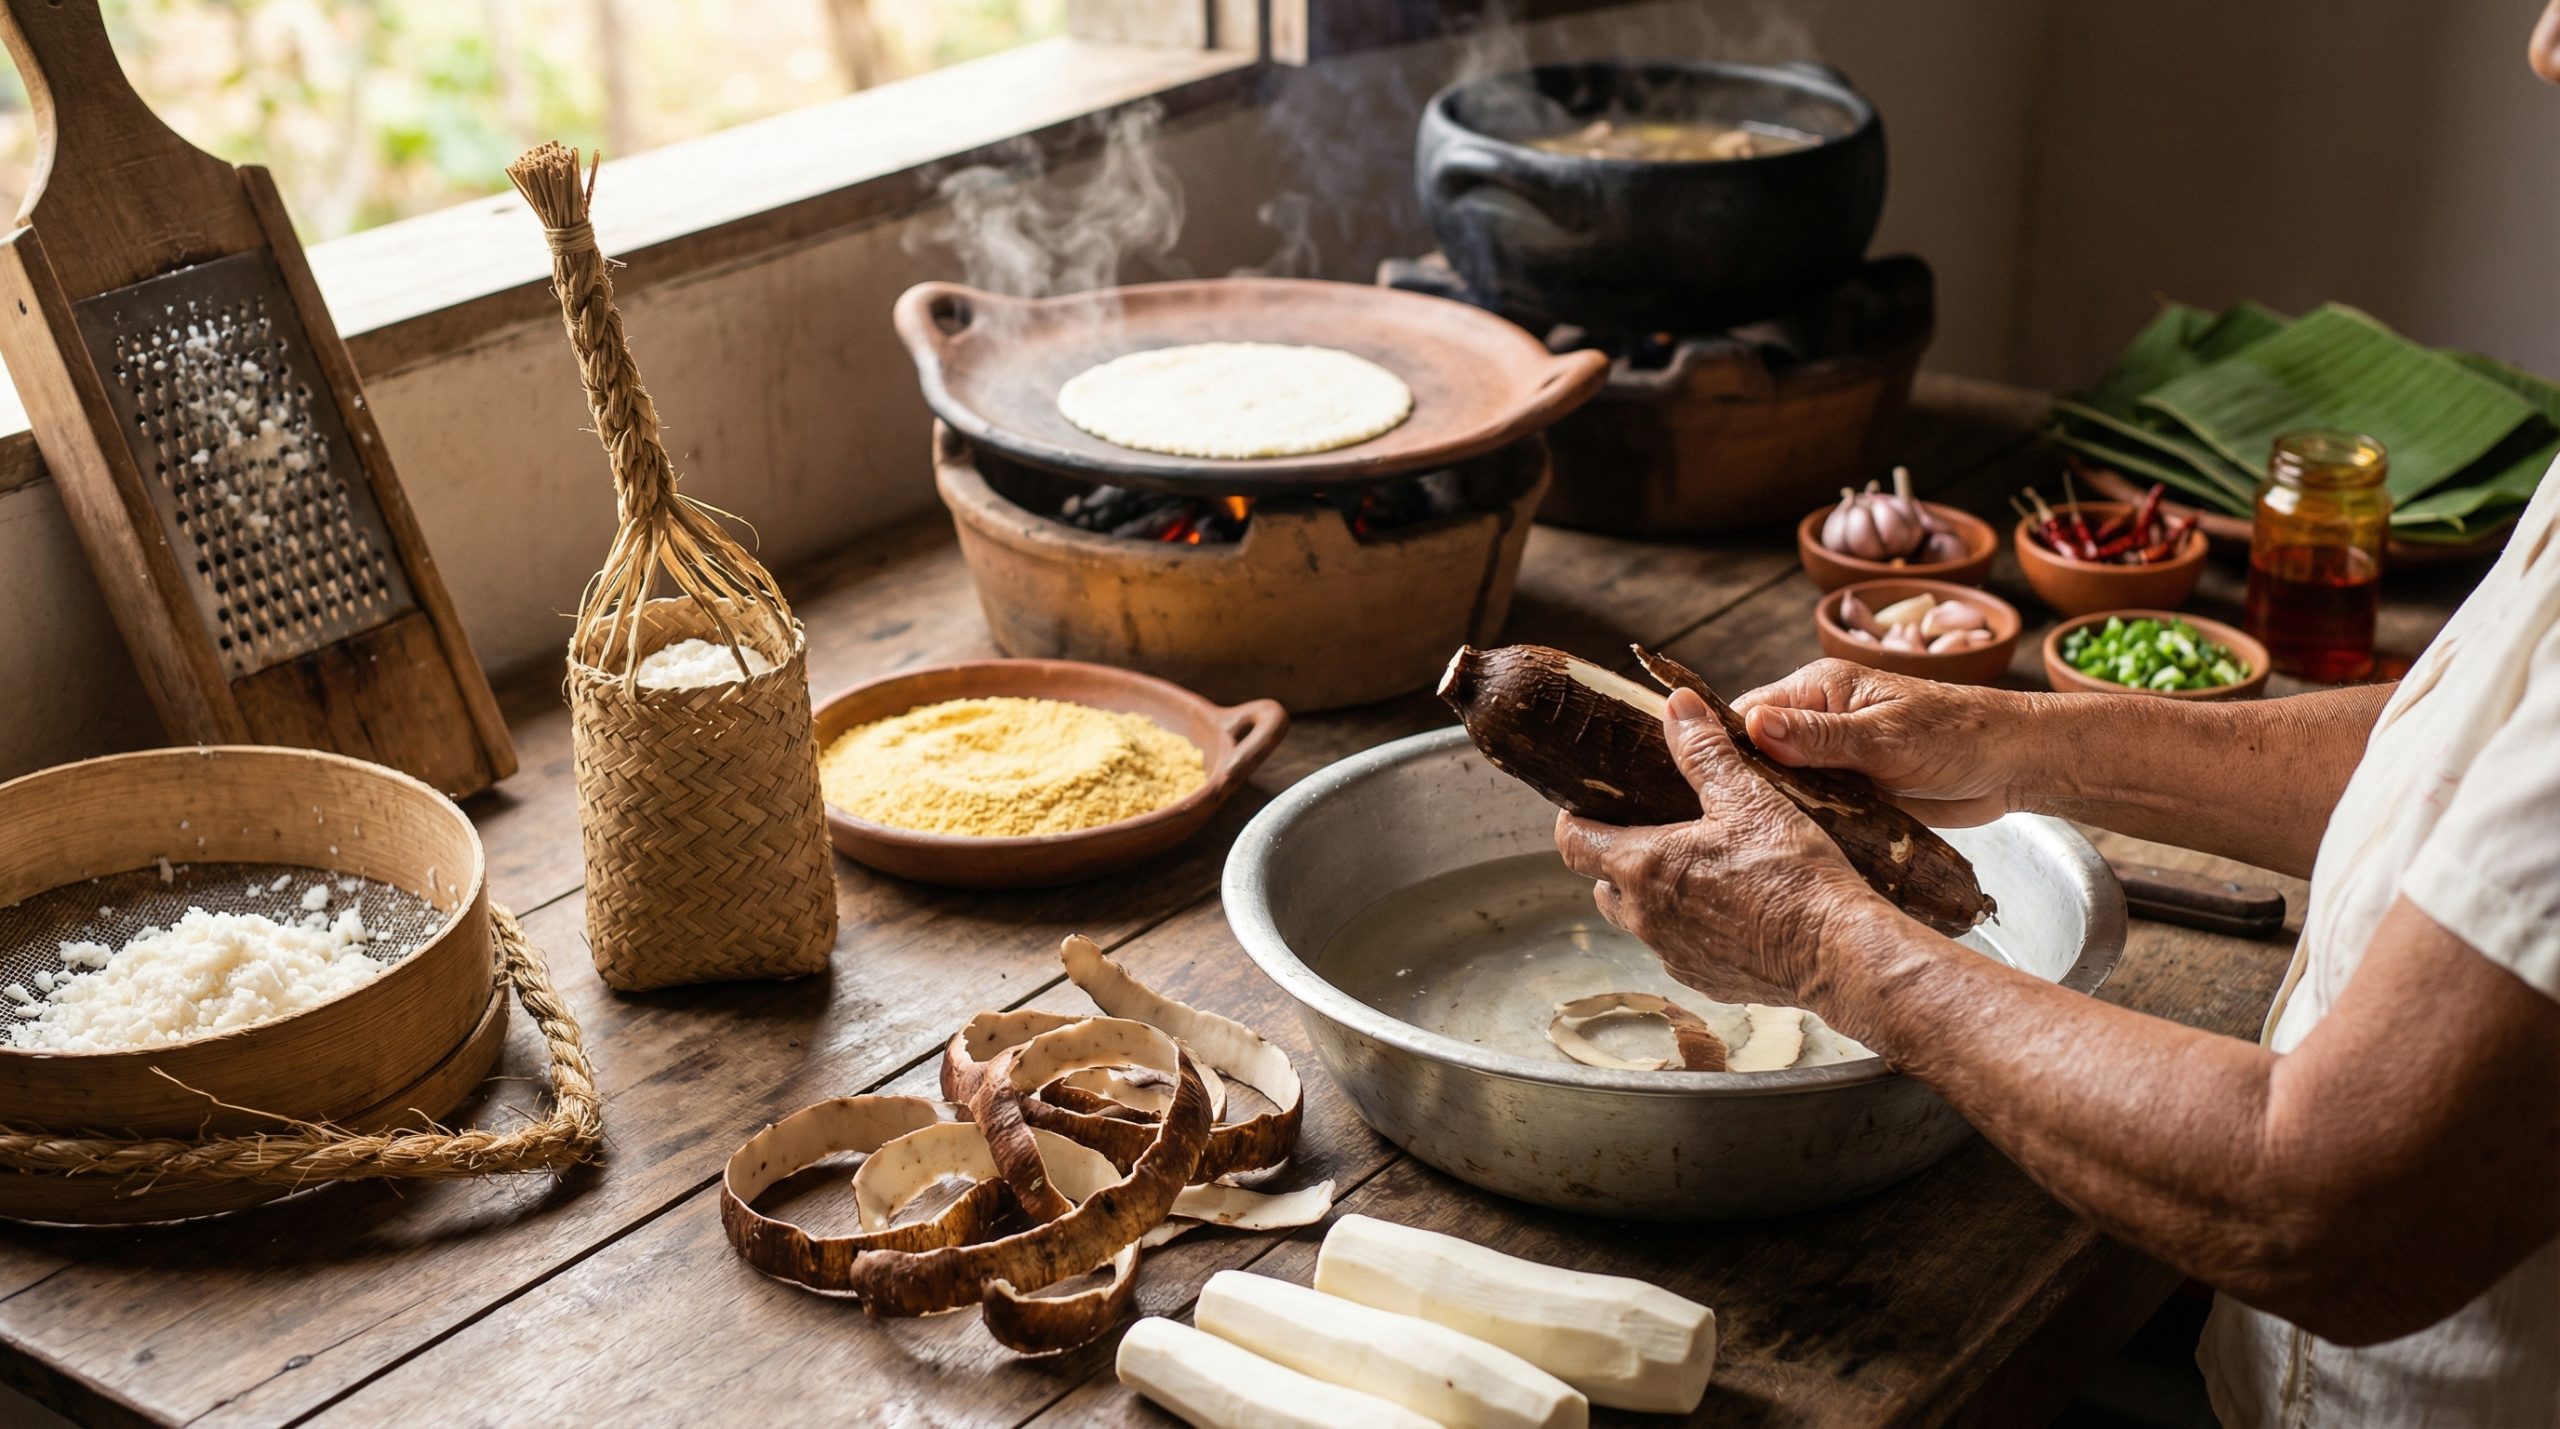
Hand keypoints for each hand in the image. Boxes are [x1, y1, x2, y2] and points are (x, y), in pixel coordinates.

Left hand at [1555, 687, 1899, 1003]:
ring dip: (1652, 895)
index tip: (1590, 805)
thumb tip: (1676, 707)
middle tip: (1650, 829)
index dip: (1575, 821)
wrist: (1838, 951)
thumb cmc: (1793, 872)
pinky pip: (1678, 950)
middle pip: (1602, 884)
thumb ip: (1703, 751)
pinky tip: (1728, 908)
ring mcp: (1673, 956)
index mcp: (1642, 868)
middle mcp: (1646, 919)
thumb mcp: (1747, 797)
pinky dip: (1689, 928)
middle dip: (1614, 857)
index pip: (1574, 844)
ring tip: (1692, 867)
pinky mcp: (1704, 981)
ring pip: (1639, 920)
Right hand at [1731, 659, 2034, 826]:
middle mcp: (1817, 723)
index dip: (1720, 745)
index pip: (1746, 713)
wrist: (2013, 767)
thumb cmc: (1959, 733)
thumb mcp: (1885, 736)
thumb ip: (1819, 735)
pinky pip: (1812, 813)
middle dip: (1740, 787)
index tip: (1698, 784)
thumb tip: (1753, 726)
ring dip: (1772, 813)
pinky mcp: (1850, 796)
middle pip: (1756, 755)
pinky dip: (1802, 830)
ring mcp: (1832, 762)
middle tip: (1718, 829)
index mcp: (1818, 689)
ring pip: (1781, 789)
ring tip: (1743, 848)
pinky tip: (1784, 854)